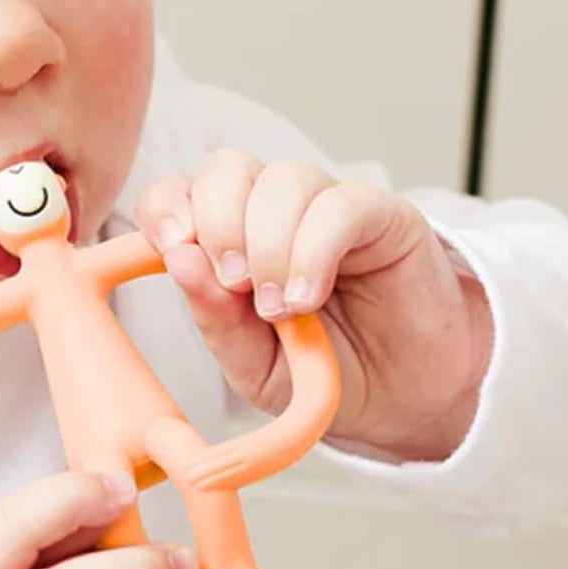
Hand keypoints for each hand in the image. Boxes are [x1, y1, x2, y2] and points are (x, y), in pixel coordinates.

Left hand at [135, 152, 494, 462]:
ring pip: (282, 180)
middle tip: (234, 286)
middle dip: (217, 224)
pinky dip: (313, 251)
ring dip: (268, 244)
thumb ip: (216, 320)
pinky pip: (340, 205)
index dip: (166, 209)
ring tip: (279, 309)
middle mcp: (274, 211)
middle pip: (226, 168)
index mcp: (229, 237)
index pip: (178, 190)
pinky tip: (308, 298)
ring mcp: (328, 207)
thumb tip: (179, 262)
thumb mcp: (254, 364)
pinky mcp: (383, 215)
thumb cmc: (322, 372)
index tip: (174, 252)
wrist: (402, 400)